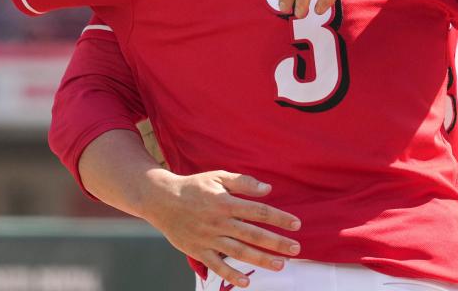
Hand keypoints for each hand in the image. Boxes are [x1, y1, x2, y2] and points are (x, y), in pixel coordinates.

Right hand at [144, 170, 300, 288]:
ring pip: (239, 252)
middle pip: (253, 234)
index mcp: (225, 202)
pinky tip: (246, 282)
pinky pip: (217, 266)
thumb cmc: (193, 187)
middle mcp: (218, 222)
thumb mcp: (218, 176)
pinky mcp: (198, 251)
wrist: (161, 200)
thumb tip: (268, 189)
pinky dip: (231, 275)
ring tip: (280, 265)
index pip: (258, 211)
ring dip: (261, 260)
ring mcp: (208, 238)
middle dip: (276, 242)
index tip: (296, 224)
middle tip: (296, 249)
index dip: (279, 218)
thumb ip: (243, 182)